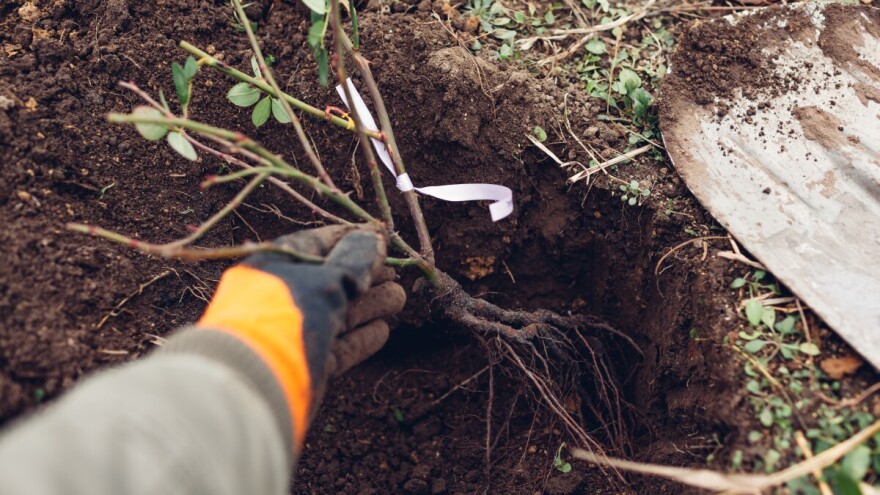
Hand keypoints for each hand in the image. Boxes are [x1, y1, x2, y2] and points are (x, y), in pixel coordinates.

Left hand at [197, 225, 404, 445]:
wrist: (253, 382)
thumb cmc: (286, 317)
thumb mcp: (326, 280)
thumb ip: (355, 259)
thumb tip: (375, 237)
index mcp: (276, 266)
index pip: (320, 245)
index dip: (354, 240)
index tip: (384, 239)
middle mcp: (282, 297)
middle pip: (332, 281)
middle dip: (366, 276)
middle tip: (395, 275)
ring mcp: (294, 331)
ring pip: (338, 313)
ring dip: (370, 305)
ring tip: (398, 299)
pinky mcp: (305, 363)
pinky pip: (338, 345)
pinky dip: (360, 337)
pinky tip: (382, 330)